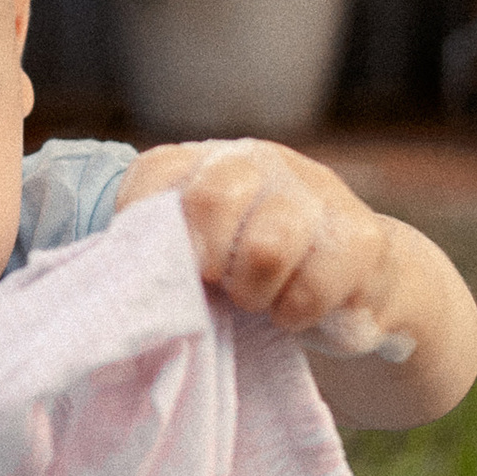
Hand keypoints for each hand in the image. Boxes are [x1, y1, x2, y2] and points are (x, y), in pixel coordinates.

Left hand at [118, 140, 403, 347]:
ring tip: (257, 301)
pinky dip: (294, 314)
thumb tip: (115, 288)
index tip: (159, 271)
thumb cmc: (252, 274)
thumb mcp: (198, 256)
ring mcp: (316, 192)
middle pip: (213, 198)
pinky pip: (313, 289)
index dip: (146, 231)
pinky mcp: (361, 238)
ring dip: (254, 293)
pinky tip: (295, 312)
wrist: (357, 283)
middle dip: (206, 261)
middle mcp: (260, 160)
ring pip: (268, 248)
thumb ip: (157, 256)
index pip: (155, 178)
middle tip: (217, 287)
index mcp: (206, 160)